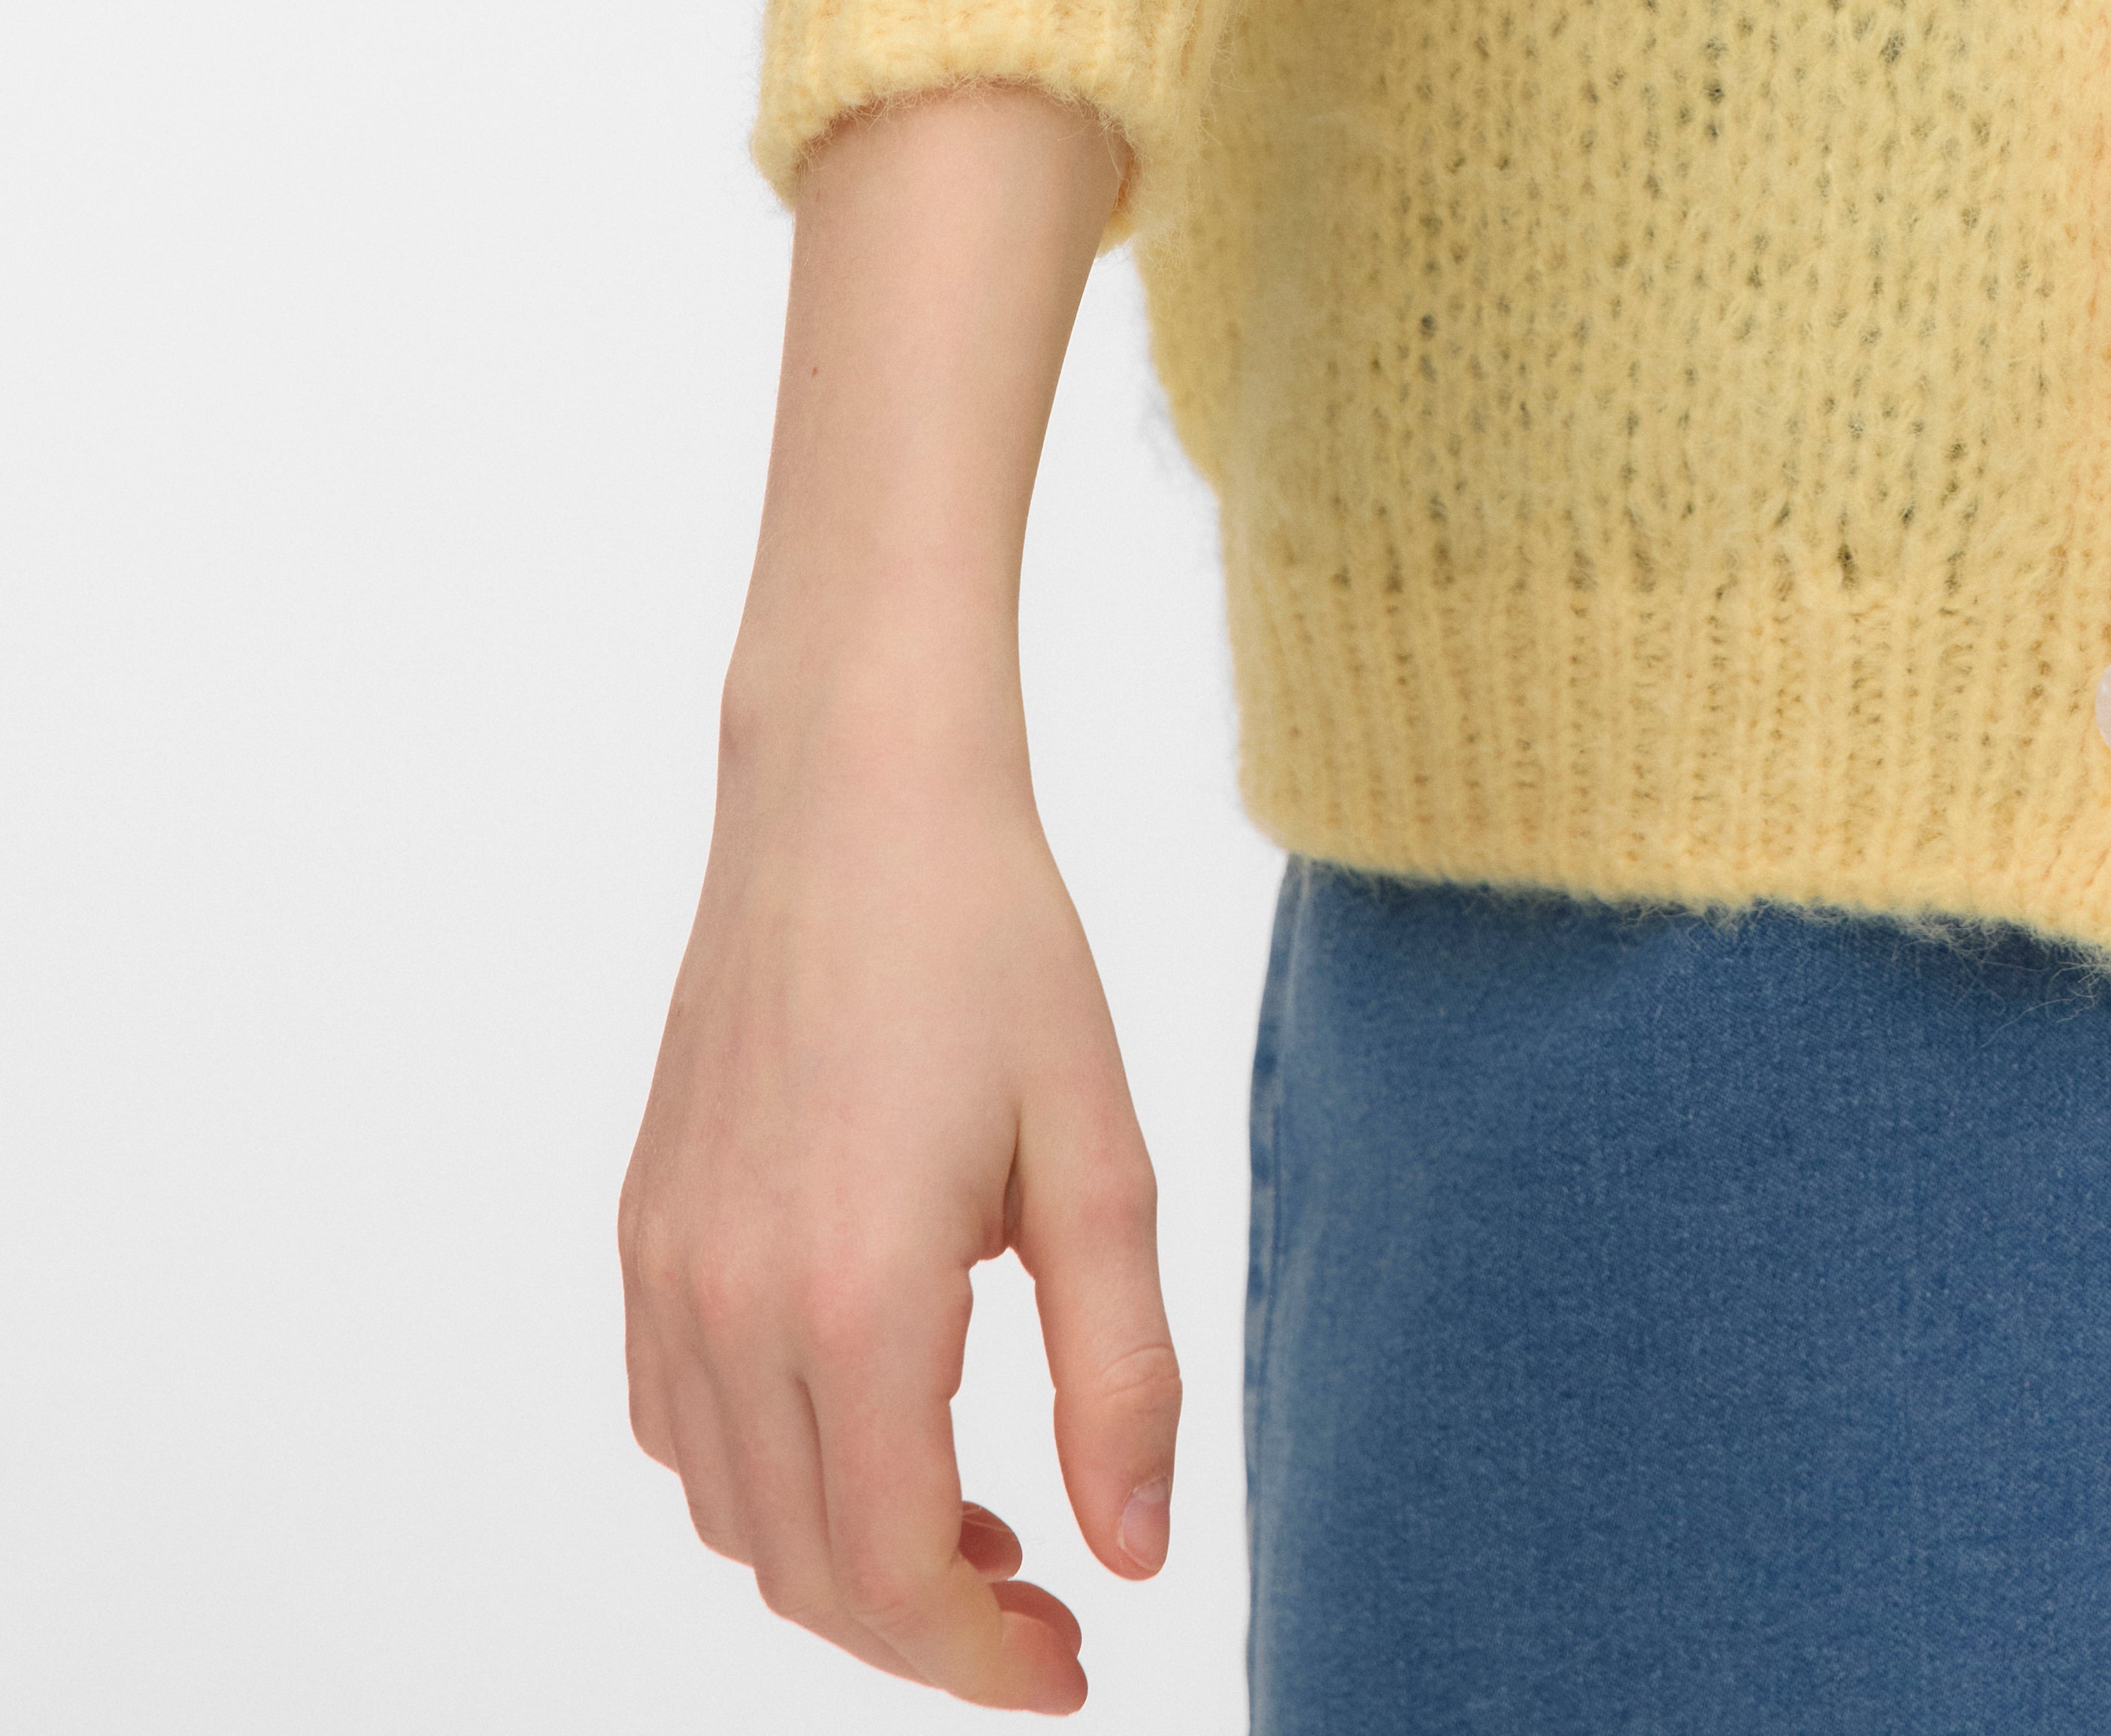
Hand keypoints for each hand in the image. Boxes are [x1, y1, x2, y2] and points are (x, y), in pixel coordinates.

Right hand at [621, 735, 1175, 1709]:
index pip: (891, 1573)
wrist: (855, 792)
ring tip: (977, 1524)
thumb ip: (1120, 1376)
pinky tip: (869, 1426)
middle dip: (926, 1625)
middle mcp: (729, 1303)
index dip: (980, 1658)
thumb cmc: (991, 945)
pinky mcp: (643, 1225)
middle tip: (1049, 1606)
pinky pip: (678, 1424)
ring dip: (844, 1558)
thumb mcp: (1098, 1158)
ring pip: (733, 1513)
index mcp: (852, 1297)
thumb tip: (1136, 1555)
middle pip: (806, 1569)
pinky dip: (766, 1477)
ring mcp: (666, 1266)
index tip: (1071, 1667)